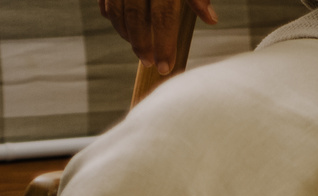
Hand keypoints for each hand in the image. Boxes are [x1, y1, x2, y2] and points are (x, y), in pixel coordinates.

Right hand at [102, 0, 217, 73]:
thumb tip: (211, 18)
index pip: (162, 15)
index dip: (164, 43)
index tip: (166, 66)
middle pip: (136, 16)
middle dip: (143, 44)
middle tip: (151, 63)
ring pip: (117, 10)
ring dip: (127, 35)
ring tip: (140, 51)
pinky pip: (106, 1)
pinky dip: (115, 18)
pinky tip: (126, 31)